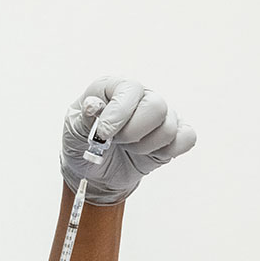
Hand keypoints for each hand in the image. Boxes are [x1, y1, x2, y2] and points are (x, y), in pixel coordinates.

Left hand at [60, 76, 196, 204]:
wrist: (94, 173)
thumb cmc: (81, 145)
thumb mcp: (73, 132)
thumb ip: (84, 117)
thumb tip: (93, 105)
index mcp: (114, 88)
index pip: (130, 90)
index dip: (119, 114)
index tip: (104, 135)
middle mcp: (141, 96)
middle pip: (156, 106)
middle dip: (133, 132)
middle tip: (117, 142)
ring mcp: (160, 115)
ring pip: (169, 126)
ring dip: (144, 146)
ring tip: (128, 148)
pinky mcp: (174, 135)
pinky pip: (186, 138)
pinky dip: (167, 151)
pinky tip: (148, 154)